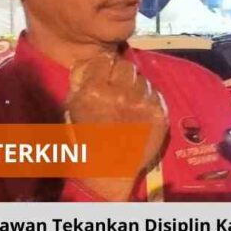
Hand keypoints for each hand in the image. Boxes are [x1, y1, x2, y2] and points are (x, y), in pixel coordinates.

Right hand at [65, 53, 168, 200]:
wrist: (110, 170)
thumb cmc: (86, 140)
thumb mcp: (71, 108)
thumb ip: (78, 81)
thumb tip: (86, 62)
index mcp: (95, 90)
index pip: (104, 59)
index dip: (104, 67)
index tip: (104, 75)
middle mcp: (121, 92)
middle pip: (126, 66)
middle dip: (120, 74)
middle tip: (118, 87)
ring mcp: (143, 102)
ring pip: (142, 78)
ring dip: (135, 86)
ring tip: (129, 100)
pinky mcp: (159, 112)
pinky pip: (154, 92)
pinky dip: (147, 98)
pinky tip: (140, 110)